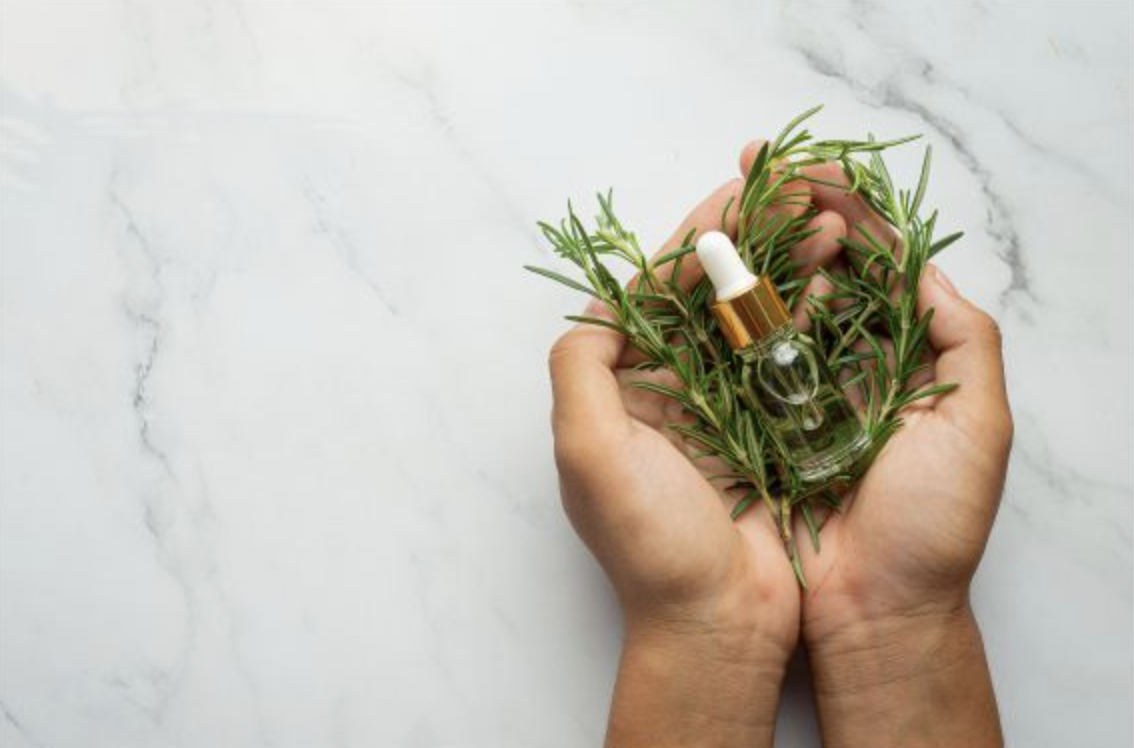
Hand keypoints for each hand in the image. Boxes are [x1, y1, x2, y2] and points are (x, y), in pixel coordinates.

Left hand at [548, 179, 845, 746]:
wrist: (719, 621)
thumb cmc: (651, 544)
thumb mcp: (589, 450)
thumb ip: (581, 366)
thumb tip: (599, 304)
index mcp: (623, 386)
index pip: (655, 291)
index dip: (693, 240)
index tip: (736, 197)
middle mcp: (670, 389)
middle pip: (709, 293)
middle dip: (752, 239)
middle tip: (797, 190)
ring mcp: (724, 407)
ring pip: (755, 316)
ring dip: (790, 266)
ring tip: (830, 222)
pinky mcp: (771, 429)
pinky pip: (790, 359)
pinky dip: (814, 316)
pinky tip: (842, 281)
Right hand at [732, 144, 1010, 746]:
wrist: (871, 608)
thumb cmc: (932, 525)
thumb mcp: (977, 425)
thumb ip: (965, 340)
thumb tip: (922, 267)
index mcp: (904, 358)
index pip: (876, 265)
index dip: (850, 212)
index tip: (820, 172)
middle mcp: (842, 364)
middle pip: (813, 269)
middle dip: (786, 211)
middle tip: (756, 163)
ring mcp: (790, 390)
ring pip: (766, 302)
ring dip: (753, 249)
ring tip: (735, 203)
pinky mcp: (745, 419)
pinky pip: (729, 355)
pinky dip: (719, 313)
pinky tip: (710, 275)